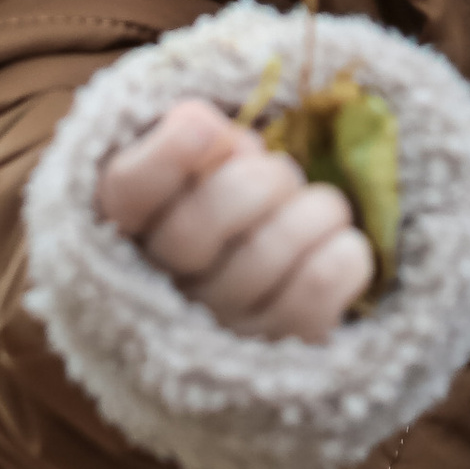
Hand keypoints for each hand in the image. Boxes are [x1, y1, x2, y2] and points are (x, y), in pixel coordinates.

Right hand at [98, 95, 374, 342]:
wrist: (266, 254)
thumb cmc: (228, 186)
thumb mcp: (206, 150)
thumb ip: (197, 135)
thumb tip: (208, 134)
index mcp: (129, 218)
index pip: (127, 191)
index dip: (165, 157)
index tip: (204, 125)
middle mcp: (162, 281)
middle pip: (192, 233)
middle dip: (253, 183)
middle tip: (275, 172)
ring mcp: (218, 322)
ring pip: (265, 258)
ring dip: (309, 213)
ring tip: (317, 206)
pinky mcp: (277, 342)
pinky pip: (313, 302)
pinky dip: (342, 258)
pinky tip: (340, 241)